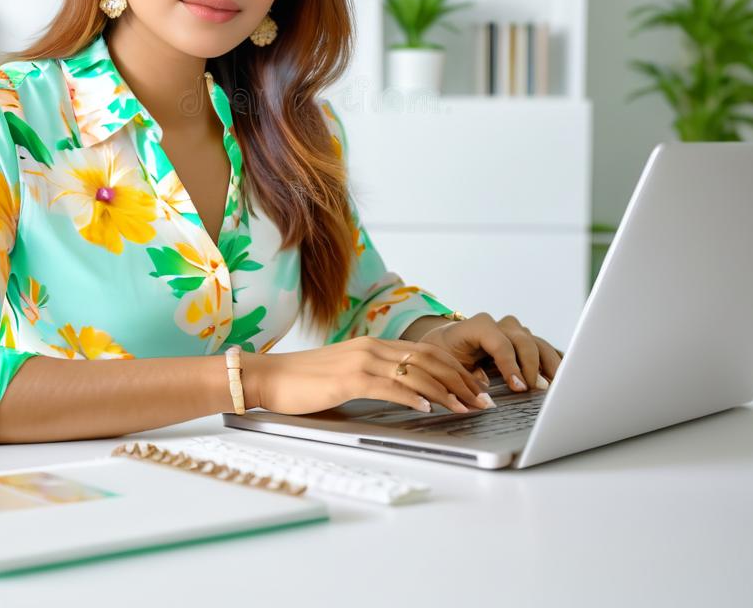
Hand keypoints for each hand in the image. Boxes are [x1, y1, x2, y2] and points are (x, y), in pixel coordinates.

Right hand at [242, 335, 493, 416]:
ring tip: (465, 407)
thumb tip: (406, 392)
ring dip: (445, 391)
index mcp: (373, 345)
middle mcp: (371, 348)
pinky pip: (388, 386)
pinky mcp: (348, 379)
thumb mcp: (346, 373)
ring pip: (415, 371)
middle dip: (461, 380)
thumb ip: (375, 376)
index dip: (455, 368)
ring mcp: (360, 361)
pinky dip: (412, 396)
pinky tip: (428, 408)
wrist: (270, 377)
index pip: (425, 352)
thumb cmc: (305, 380)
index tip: (475, 387)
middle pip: (429, 359)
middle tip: (482, 399)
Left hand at [415, 312, 563, 391]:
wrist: (443, 345)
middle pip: (521, 339)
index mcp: (474, 327)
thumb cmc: (442, 355)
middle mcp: (496, 325)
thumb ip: (463, 379)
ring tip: (556, 386)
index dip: (510, 363)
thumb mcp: (445, 366)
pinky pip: (541, 348)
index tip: (518, 387)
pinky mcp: (521, 342)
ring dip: (547, 363)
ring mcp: (511, 332)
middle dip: (530, 365)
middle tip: (535, 390)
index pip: (497, 340)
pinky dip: (551, 362)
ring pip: (535, 341)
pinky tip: (561, 378)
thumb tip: (485, 398)